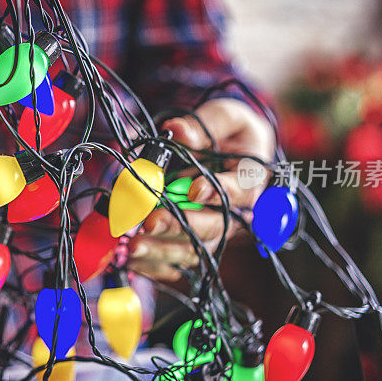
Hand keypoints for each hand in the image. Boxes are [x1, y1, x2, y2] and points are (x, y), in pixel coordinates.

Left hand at [128, 98, 274, 280]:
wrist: (233, 149)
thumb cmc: (230, 132)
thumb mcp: (225, 116)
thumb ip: (205, 124)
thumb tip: (178, 130)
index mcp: (250, 179)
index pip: (239, 190)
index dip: (217, 191)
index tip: (193, 189)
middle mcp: (236, 212)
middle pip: (213, 227)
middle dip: (179, 225)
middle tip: (149, 222)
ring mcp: (215, 230)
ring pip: (194, 249)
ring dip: (161, 250)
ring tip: (131, 247)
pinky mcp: (195, 242)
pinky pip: (177, 261)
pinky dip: (153, 264)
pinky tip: (130, 260)